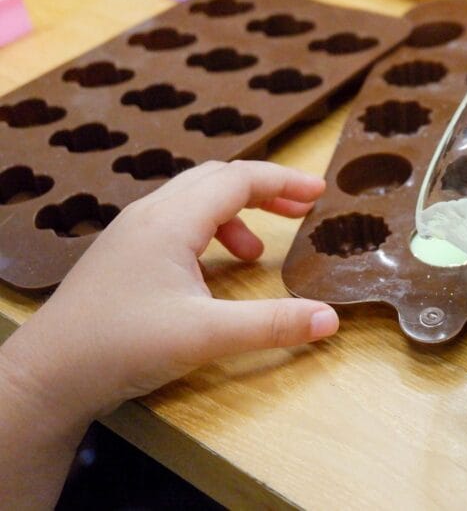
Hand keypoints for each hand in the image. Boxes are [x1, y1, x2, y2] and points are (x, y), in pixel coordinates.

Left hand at [1, 160, 339, 419]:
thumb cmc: (124, 346)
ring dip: (235, 214)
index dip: (283, 182)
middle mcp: (150, 214)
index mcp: (172, 221)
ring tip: (257, 252)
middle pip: (216, 179)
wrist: (49, 374)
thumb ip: (273, 324)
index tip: (320, 193)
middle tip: (300, 211)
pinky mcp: (123, 254)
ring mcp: (132, 232)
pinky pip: (177, 223)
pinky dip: (209, 233)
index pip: (238, 179)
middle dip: (264, 191)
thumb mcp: (207, 335)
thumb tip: (331, 318)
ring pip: (194, 200)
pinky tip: (214, 270)